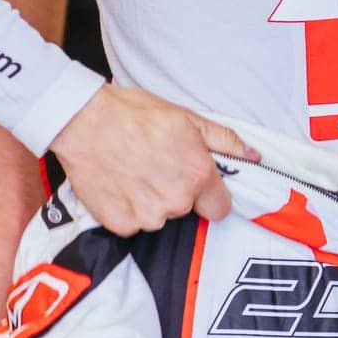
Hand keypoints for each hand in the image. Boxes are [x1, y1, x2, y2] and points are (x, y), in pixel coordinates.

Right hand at [50, 83, 259, 235]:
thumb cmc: (133, 113)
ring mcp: (146, 216)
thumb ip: (224, 140)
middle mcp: (176, 200)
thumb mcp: (186, 117)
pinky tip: (118, 182)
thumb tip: (254, 155)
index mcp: (198, 175)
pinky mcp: (120, 224)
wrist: (83, 120)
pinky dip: (126, 208)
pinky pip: (132, 223)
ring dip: (149, 200)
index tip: (195, 181)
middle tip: (155, 163)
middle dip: (175, 191)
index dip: (209, 194)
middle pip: (186, 209)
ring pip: (158, 217)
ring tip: (133, 169)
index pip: (220, 208)